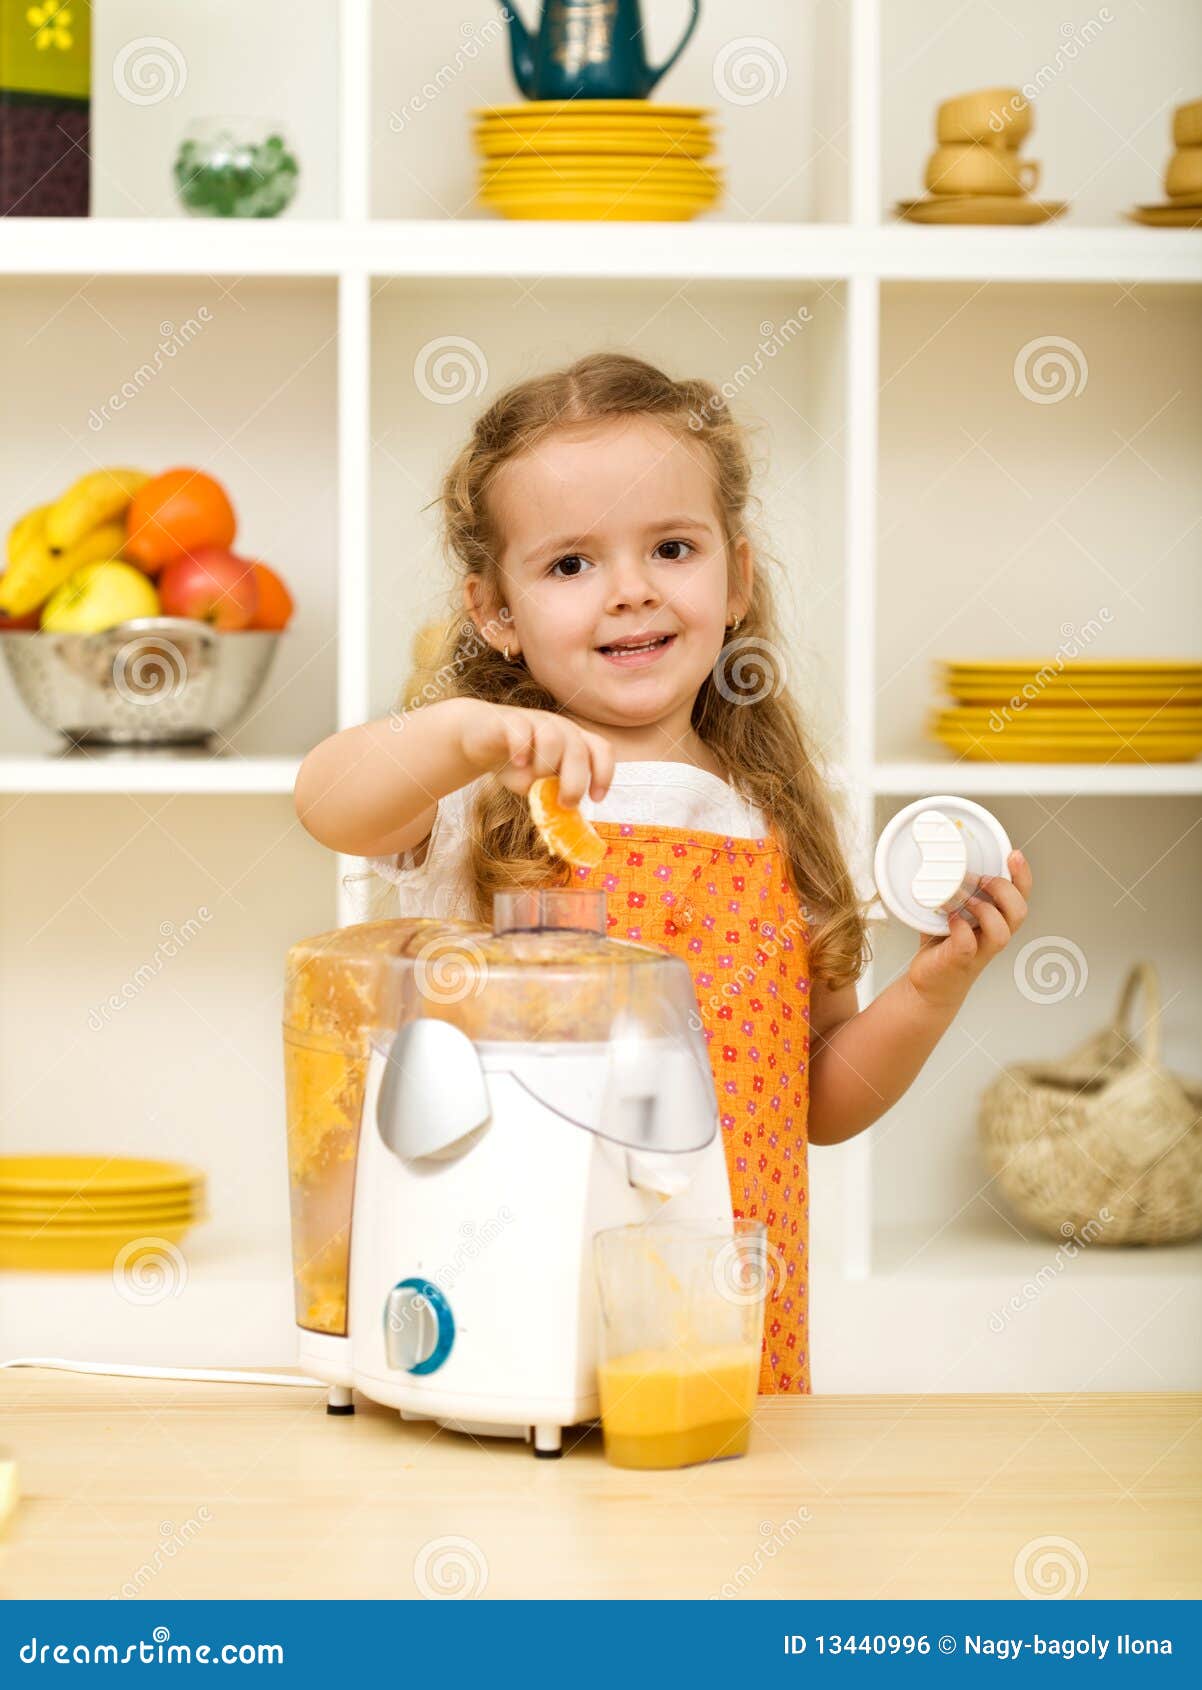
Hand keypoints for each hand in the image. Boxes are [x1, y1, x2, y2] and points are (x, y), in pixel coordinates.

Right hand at [455, 700, 614, 806]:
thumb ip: (555, 795)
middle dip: (575, 783)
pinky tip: (517, 763)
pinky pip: (522, 731)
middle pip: (580, 750)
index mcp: (575, 741)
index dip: (604, 774)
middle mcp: (561, 728)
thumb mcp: (539, 785)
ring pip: (553, 739)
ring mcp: (537, 721)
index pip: (602, 750)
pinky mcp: (511, 720)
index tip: (596, 798)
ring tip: (533, 779)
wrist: (478, 740)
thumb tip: (569, 818)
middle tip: (564, 803)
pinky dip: (521, 750)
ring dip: (546, 767)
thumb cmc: (517, 764)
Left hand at [907, 849, 1032, 1012]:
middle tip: (981, 880)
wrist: (929, 984)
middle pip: (1019, 912)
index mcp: (997, 920)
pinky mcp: (960, 961)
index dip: (1022, 875)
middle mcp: (993, 936)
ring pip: (1002, 932)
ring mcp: (979, 951)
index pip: (1021, 896)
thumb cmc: (943, 944)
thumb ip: (954, 889)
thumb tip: (943, 857)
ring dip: (986, 910)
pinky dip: (960, 929)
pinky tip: (950, 920)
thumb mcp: (952, 910)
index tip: (1014, 854)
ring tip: (966, 901)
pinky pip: (968, 944)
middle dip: (1004, 890)